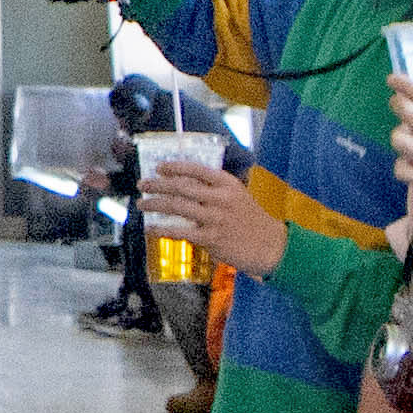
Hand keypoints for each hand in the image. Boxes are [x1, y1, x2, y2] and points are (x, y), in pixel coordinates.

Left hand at [142, 157, 287, 277]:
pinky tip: (151, 228)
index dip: (175, 167)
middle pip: (182, 186)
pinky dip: (162, 229)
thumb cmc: (250, 220)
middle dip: (158, 184)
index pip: (197, 169)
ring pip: (178, 206)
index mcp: (227, 184)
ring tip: (142, 204)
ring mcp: (216, 218)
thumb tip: (182, 184)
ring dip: (155, 204)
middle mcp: (221, 198)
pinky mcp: (211, 238)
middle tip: (143, 184)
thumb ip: (213, 190)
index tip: (159, 167)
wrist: (270, 245)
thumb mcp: (237, 196)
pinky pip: (181, 231)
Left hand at [388, 75, 412, 214]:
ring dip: (400, 135)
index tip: (393, 80)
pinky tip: (411, 162)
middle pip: (405, 112)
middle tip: (398, 104)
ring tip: (408, 135)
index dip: (404, 84)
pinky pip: (400, 170)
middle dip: (397, 104)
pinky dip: (402, 165)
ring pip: (398, 140)